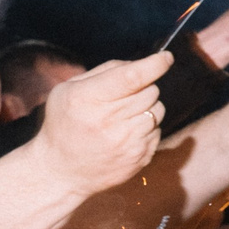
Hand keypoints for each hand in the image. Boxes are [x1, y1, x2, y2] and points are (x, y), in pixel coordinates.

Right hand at [28, 54, 169, 193]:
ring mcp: (127, 142)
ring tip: (122, 116)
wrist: (61, 171)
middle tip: (123, 96)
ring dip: (146, 107)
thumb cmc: (65, 123)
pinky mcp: (140, 157)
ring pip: (158, 110)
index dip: (153, 65)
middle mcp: (109, 120)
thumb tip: (138, 64)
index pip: (131, 77)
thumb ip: (104, 72)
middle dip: (143, 87)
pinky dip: (146, 128)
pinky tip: (124, 134)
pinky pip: (157, 131)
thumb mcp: (69, 90)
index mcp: (88, 98)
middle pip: (150, 91)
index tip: (166, 57)